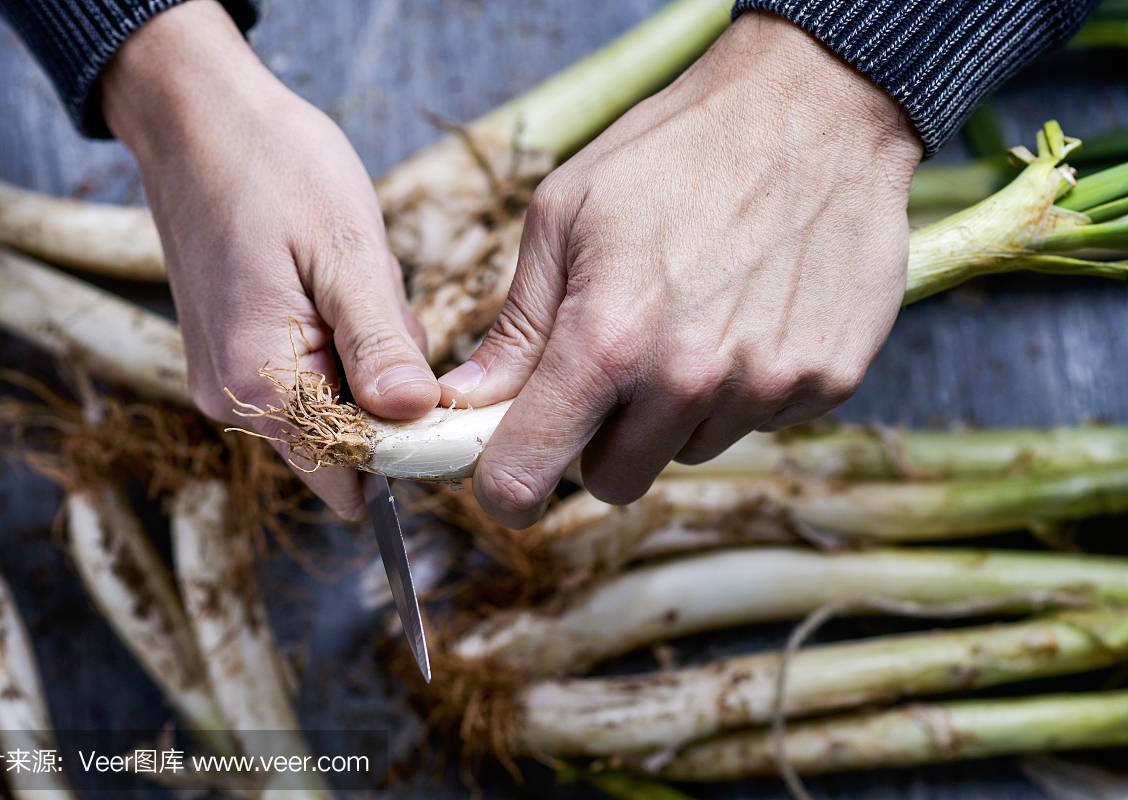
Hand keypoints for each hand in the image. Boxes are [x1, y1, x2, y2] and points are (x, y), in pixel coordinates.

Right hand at [102, 0, 439, 520]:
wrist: (197, 115)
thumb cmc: (272, 168)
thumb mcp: (346, 253)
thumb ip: (380, 346)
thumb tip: (414, 418)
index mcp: (261, 381)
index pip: (347, 473)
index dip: (404, 449)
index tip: (439, 398)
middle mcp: (232, 397)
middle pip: (342, 442)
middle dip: (387, 394)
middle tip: (386, 309)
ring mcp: (227, 376)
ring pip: (330, 406)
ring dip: (364, 363)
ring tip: (354, 284)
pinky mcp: (232, 353)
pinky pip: (306, 376)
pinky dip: (338, 345)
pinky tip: (335, 287)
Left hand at [438, 11, 922, 527]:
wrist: (815, 106)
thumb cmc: (676, 149)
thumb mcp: (565, 215)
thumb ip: (517, 324)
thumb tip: (470, 398)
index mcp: (609, 337)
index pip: (533, 470)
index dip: (508, 488)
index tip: (506, 483)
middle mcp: (690, 378)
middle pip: (616, 480)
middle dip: (599, 441)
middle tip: (612, 371)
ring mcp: (767, 385)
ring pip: (688, 451)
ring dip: (675, 411)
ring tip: (692, 320)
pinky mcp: (828, 380)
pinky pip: (758, 423)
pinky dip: (743, 389)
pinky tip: (748, 316)